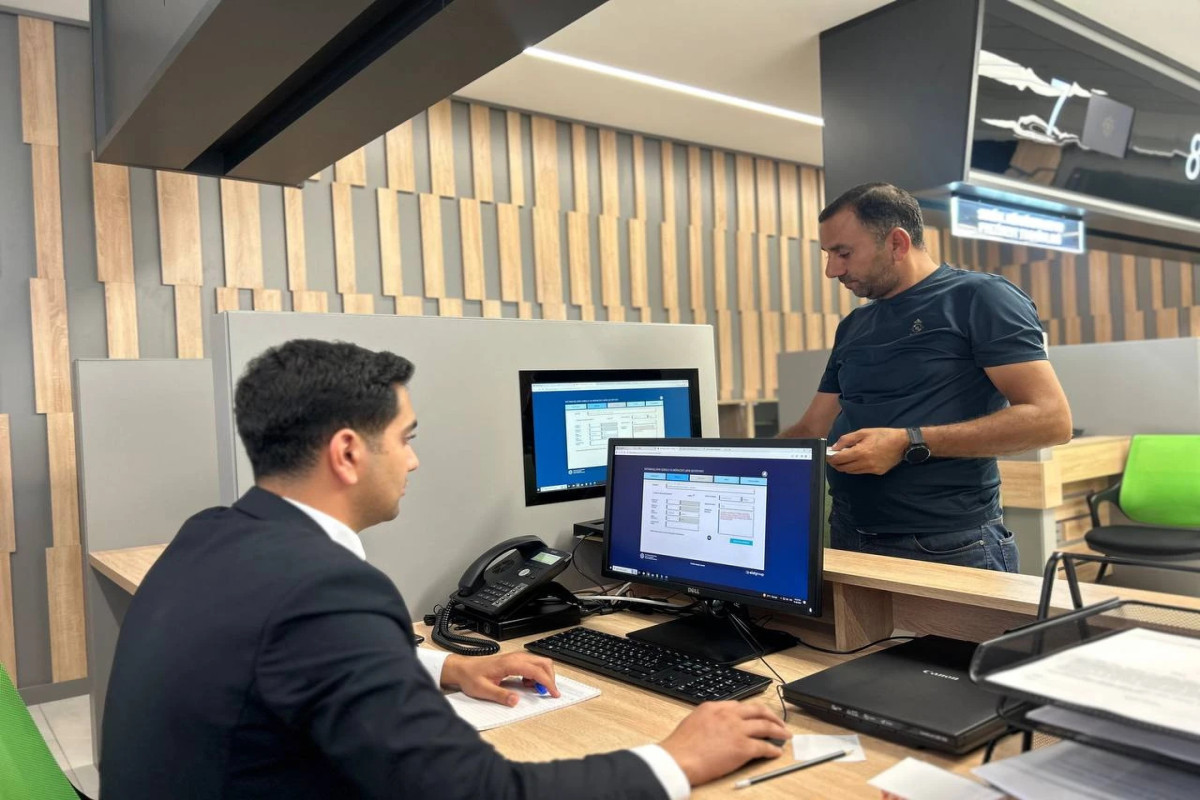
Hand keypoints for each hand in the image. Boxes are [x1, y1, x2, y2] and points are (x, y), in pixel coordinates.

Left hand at [440, 652, 558, 706]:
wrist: (462, 669)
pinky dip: (536, 674)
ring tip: (535, 689)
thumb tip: (516, 701)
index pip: (537, 671)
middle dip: (549, 677)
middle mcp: (515, 657)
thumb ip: (501, 695)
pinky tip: (527, 684)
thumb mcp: (484, 690)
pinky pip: (532, 664)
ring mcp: (515, 658)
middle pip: (543, 662)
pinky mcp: (513, 660)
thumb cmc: (471, 677)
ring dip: (543, 675)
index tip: (554, 693)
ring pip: (539, 662)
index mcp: (510, 663)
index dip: (548, 682)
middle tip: (548, 692)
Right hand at [659, 702, 789, 785]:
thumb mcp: (694, 721)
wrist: (679, 758)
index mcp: (715, 707)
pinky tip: (776, 752)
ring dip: (779, 730)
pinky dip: (773, 749)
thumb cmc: (681, 745)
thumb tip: (718, 724)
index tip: (758, 716)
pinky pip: (764, 747)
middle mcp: (729, 715)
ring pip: (766, 726)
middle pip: (758, 711)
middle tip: (779, 722)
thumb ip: (709, 718)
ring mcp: (737, 730)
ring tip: (785, 735)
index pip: (740, 705)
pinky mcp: (743, 748)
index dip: (753, 711)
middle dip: (771, 716)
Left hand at [827, 428, 907, 474]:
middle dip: (836, 463)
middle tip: (833, 458)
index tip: (827, 455)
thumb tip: (834, 447)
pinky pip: (860, 472)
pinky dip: (855, 468)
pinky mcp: (877, 472)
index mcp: (860, 451)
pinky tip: (856, 461)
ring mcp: (871, 469)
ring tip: (844, 459)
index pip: (839, 459)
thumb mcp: (863, 432)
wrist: (902, 443)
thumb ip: (847, 439)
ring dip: (844, 466)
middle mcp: (864, 463)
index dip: (830, 458)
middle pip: (843, 468)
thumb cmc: (882, 435)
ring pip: (851, 472)